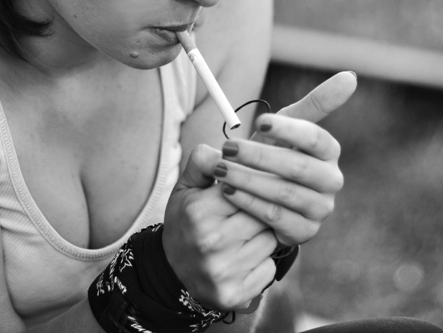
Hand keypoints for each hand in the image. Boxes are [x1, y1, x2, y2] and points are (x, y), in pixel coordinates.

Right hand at [163, 144, 276, 310]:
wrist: (171, 273)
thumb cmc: (185, 222)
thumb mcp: (186, 187)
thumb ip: (205, 160)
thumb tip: (232, 147)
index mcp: (198, 211)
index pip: (246, 186)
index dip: (254, 183)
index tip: (258, 182)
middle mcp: (210, 242)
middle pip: (263, 213)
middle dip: (262, 208)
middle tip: (254, 209)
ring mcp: (223, 271)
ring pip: (270, 240)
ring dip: (265, 235)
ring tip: (246, 234)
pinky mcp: (235, 294)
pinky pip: (269, 268)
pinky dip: (262, 261)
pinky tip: (245, 257)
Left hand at [214, 71, 356, 246]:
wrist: (263, 199)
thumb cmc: (274, 155)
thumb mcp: (287, 127)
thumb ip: (316, 102)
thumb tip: (351, 77)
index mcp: (329, 151)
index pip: (314, 138)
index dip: (288, 129)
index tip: (258, 122)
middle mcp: (331, 180)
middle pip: (298, 167)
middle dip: (259, 156)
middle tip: (228, 147)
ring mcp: (321, 208)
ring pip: (284, 192)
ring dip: (248, 179)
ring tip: (221, 170)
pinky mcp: (305, 231)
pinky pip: (276, 217)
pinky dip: (249, 203)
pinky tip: (228, 192)